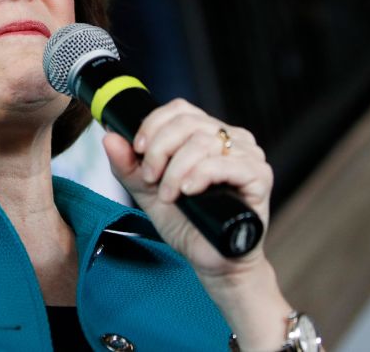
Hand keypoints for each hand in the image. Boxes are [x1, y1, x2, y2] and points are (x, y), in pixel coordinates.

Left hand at [102, 99, 272, 277]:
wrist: (213, 261)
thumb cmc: (187, 224)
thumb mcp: (148, 192)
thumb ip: (129, 166)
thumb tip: (110, 138)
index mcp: (206, 134)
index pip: (179, 109)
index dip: (153, 125)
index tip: (138, 150)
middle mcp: (231, 138)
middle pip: (187, 122)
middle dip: (159, 150)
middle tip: (151, 179)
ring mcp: (248, 155)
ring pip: (203, 141)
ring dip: (176, 169)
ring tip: (169, 194)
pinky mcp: (259, 175)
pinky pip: (225, 163)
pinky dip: (198, 175)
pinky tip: (188, 191)